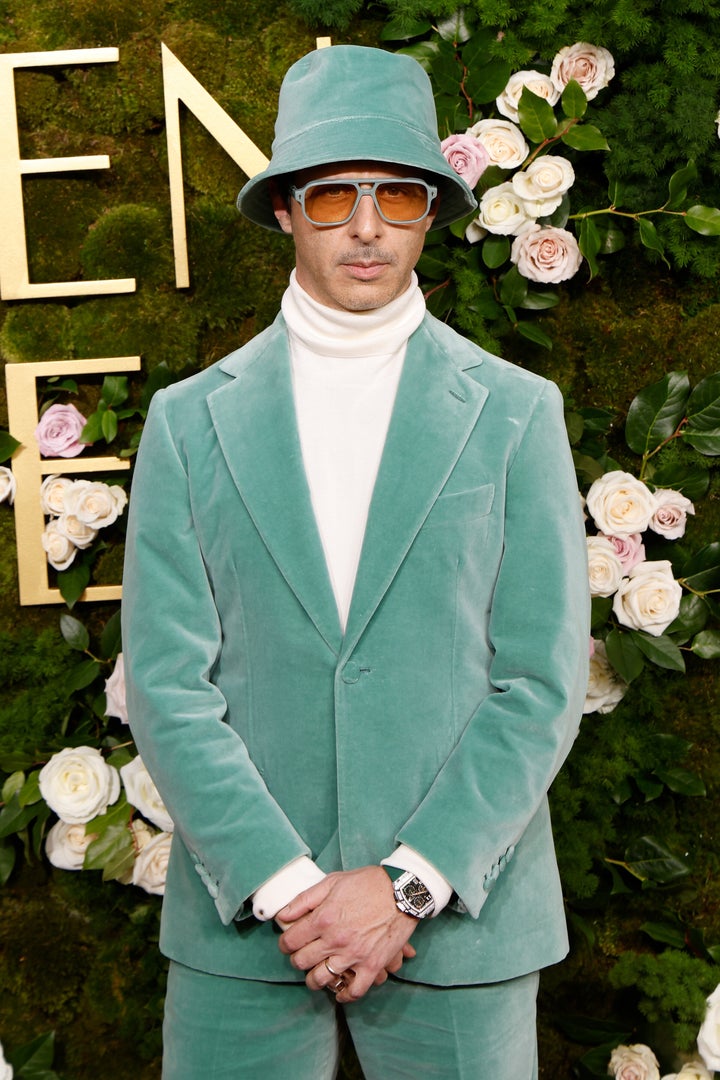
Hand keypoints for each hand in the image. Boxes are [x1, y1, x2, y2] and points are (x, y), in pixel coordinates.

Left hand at [276, 865, 418, 1002]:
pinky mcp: (372, 965)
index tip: (288, 943)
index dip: (284, 943)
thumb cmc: (367, 883)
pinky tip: (340, 990)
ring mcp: (354, 955)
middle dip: (297, 960)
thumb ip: (305, 899)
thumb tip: (282, 915)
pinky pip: (355, 991)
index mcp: (323, 918)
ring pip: (322, 979)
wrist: (401, 891)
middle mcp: (335, 940)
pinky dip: (345, 995)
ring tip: (316, 973)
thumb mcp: (332, 882)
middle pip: (302, 962)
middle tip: (301, 955)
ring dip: (314, 979)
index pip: (290, 941)